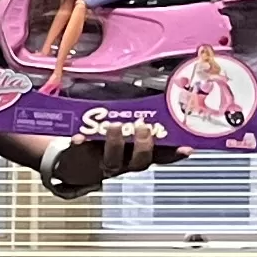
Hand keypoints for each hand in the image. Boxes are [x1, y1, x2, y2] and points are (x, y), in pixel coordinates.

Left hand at [43, 125, 184, 195]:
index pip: (160, 157)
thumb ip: (136, 119)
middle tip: (143, 127)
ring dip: (115, 143)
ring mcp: (102, 164)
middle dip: (144, 146)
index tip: (187, 149)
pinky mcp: (79, 160)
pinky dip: (80, 144)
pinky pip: (80, 153)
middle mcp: (124, 163)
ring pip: (113, 160)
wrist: (69, 163)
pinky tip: (78, 138)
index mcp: (136, 155)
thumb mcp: (123, 132)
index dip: (174, 155)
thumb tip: (155, 92)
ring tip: (113, 126)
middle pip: (139, 163)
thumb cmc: (103, 141)